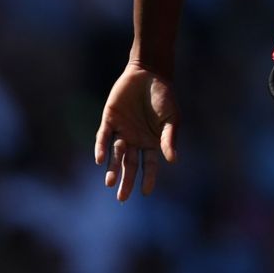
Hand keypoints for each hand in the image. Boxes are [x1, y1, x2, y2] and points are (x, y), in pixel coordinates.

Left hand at [94, 64, 177, 202]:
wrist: (149, 73)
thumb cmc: (164, 97)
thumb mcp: (171, 119)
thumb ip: (169, 139)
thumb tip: (173, 161)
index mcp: (152, 141)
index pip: (149, 165)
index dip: (148, 178)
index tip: (146, 193)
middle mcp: (135, 139)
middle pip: (130, 164)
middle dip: (126, 181)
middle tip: (122, 198)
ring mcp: (121, 130)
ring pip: (115, 155)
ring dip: (113, 169)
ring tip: (110, 183)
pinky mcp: (109, 119)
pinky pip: (103, 137)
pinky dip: (101, 148)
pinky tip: (100, 159)